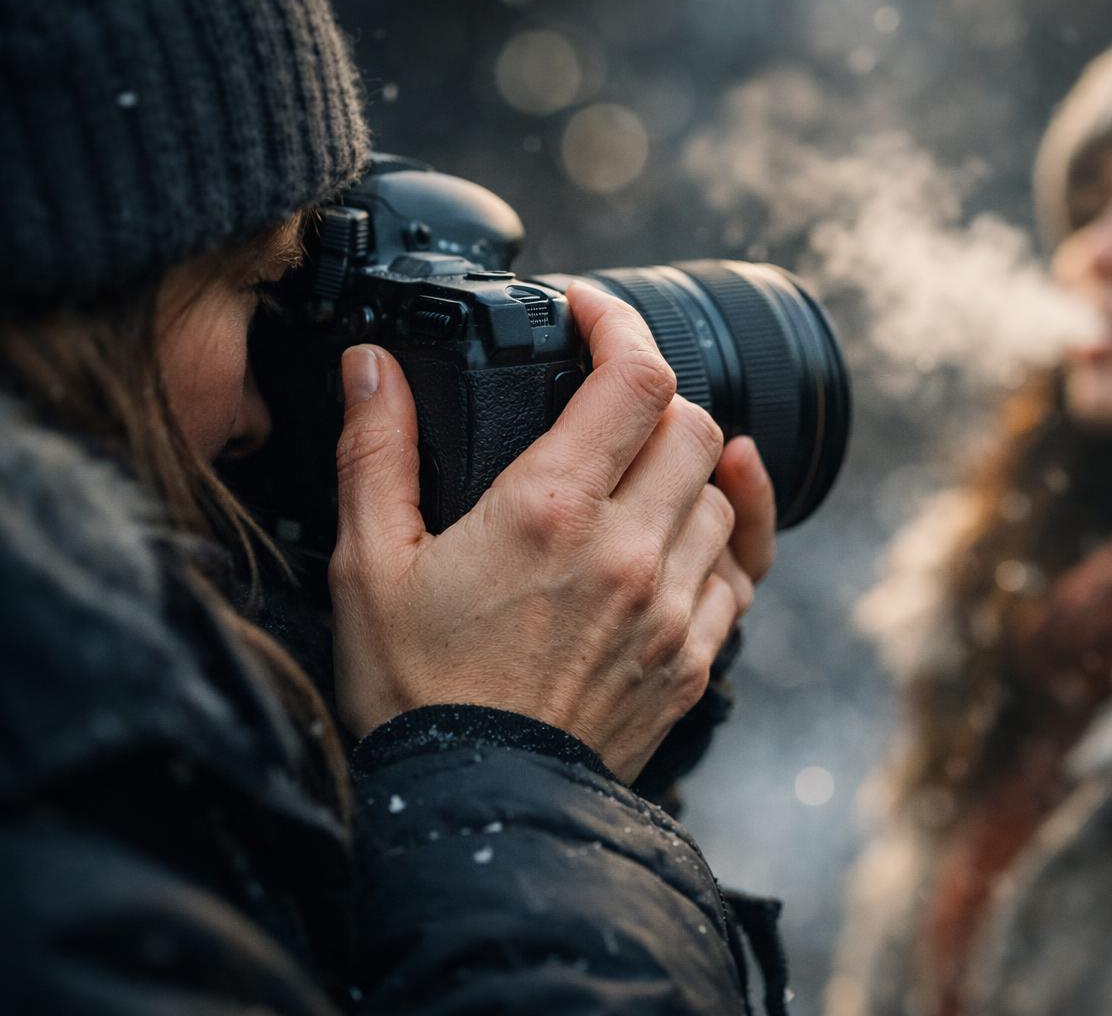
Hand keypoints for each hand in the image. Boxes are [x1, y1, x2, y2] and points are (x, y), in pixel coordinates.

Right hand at [328, 281, 772, 780]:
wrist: (475, 804)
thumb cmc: (417, 691)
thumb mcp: (368, 564)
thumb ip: (376, 452)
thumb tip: (370, 367)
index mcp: (551, 509)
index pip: (635, 377)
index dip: (621, 323)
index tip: (590, 312)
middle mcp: (629, 551)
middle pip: (696, 426)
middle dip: (652, 400)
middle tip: (604, 408)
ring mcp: (671, 609)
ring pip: (722, 498)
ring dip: (686, 475)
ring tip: (633, 480)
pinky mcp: (692, 660)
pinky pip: (737, 576)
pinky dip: (716, 545)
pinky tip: (678, 544)